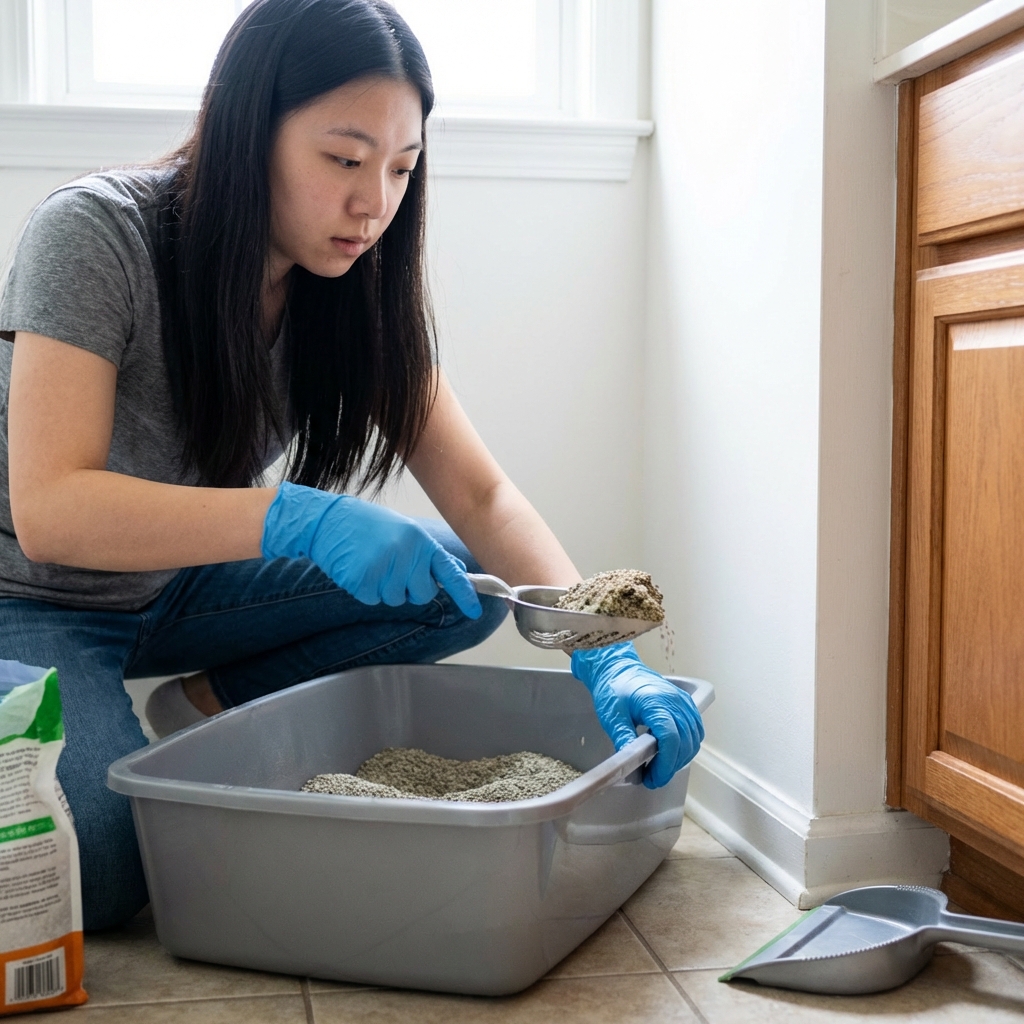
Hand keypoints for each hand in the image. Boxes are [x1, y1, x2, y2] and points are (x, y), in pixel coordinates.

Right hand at [261, 482, 481, 617]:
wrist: (328, 520)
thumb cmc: (368, 526)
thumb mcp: (405, 531)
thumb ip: (428, 553)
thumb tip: (454, 569)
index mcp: (420, 540)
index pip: (449, 572)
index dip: (464, 594)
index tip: (475, 612)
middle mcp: (406, 553)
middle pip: (422, 594)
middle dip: (410, 589)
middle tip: (392, 568)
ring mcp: (385, 567)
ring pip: (396, 599)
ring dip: (385, 588)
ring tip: (372, 562)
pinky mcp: (363, 580)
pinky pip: (372, 599)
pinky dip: (365, 590)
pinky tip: (358, 568)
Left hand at [571, 642, 702, 788]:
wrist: (617, 667)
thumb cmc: (613, 688)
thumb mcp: (612, 717)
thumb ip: (624, 743)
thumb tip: (630, 770)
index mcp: (656, 703)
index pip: (671, 739)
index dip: (665, 764)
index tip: (652, 779)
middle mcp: (675, 701)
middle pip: (685, 742)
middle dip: (671, 766)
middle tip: (652, 778)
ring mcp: (683, 701)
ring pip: (694, 739)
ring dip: (680, 757)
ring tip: (659, 767)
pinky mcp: (685, 703)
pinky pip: (696, 729)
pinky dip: (687, 745)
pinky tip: (671, 752)